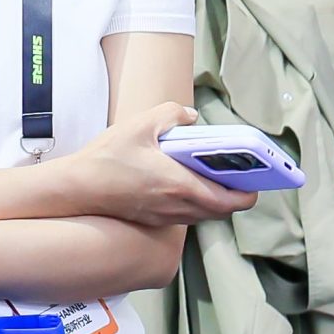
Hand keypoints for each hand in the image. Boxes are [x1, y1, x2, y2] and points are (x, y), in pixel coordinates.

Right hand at [64, 103, 258, 227]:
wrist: (77, 188)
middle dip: (234, 194)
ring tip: (212, 175)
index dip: (249, 192)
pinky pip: (185, 215)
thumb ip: (173, 114)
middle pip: (221, 210)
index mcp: (181, 185)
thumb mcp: (142, 124)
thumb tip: (190, 117)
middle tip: (236, 173)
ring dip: (214, 199)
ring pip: (204, 214)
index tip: (256, 178)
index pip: (230, 200)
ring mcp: (165, 217)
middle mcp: (178, 207)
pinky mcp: (153, 219)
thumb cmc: (107, 159)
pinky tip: (183, 180)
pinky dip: (194, 201)